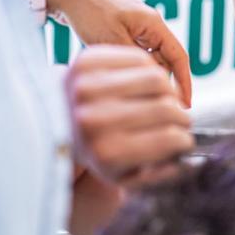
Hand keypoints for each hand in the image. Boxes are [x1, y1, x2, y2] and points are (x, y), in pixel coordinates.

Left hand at [46, 0, 191, 106]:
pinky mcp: (124, 31)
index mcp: (154, 24)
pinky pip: (136, 54)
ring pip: (149, 59)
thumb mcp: (112, 41)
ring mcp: (138, 28)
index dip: (184, 82)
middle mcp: (150, 25)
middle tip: (149, 103)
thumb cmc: (89, 12)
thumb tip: (150, 81)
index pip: (179, 56)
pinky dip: (130, 67)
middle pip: (166, 60)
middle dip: (160, 82)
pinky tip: (118, 76)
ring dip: (141, 74)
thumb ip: (134, 61)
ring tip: (127, 90)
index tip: (184, 104)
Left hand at [66, 45, 194, 187]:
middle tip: (180, 120)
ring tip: (165, 101)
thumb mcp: (120, 176)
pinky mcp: (86, 61)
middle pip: (166, 108)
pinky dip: (151, 69)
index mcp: (105, 151)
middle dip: (181, 116)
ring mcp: (88, 86)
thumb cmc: (93, 152)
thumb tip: (186, 158)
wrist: (48, 126)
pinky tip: (146, 84)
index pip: (168, 138)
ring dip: (170, 91)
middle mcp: (93, 119)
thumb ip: (156, 175)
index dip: (184, 140)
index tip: (183, 141)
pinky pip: (140, 58)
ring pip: (158, 78)